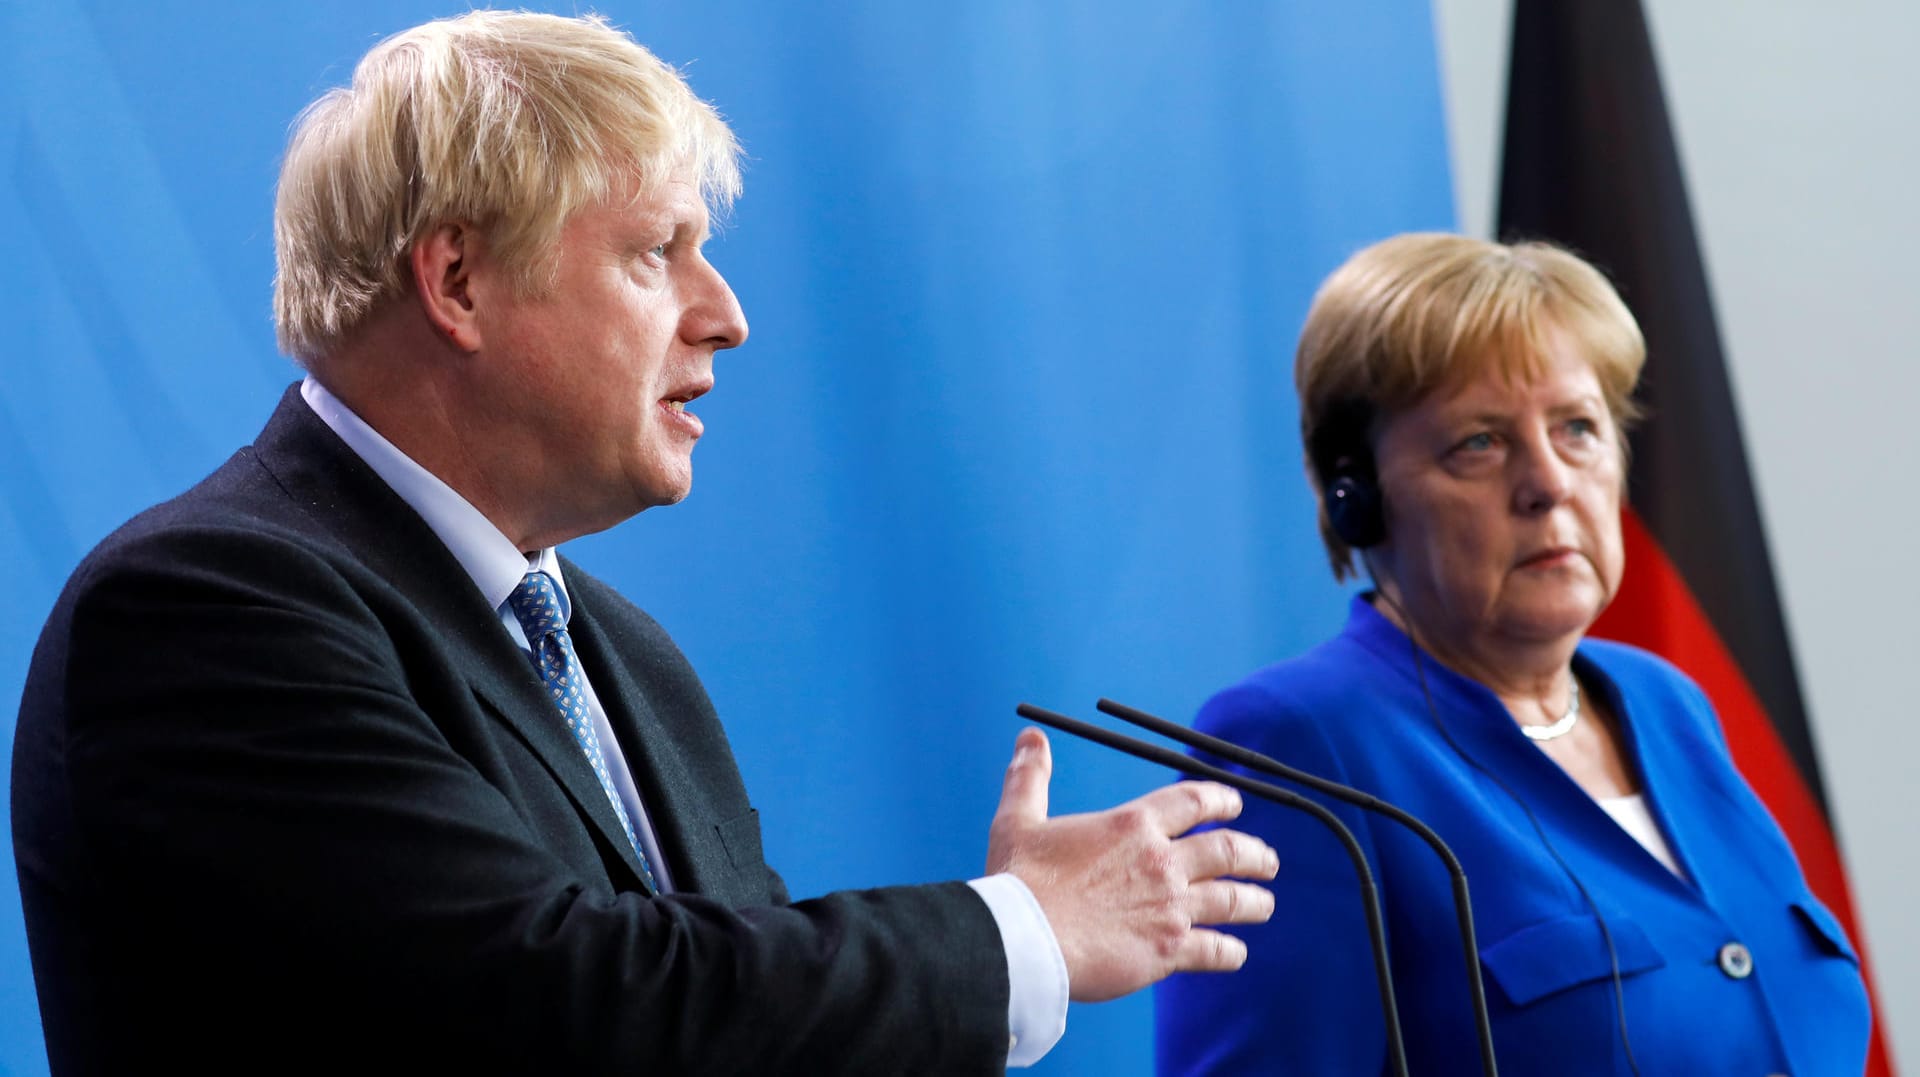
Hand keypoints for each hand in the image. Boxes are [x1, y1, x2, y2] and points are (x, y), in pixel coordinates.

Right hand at [986, 727, 1278, 1001]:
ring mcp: (1170, 907)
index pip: (1193, 801)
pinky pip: (1214, 950)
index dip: (1221, 800)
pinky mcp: (1168, 950)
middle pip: (1227, 850)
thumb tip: (1031, 737)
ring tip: (1264, 904)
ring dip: (1254, 902)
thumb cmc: (1019, 881)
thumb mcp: (1018, 819)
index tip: (1235, 805)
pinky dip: (1230, 953)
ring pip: (1232, 901)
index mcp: (1132, 825)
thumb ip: (1030, 777)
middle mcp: (1162, 862)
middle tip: (1266, 860)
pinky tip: (1236, 954)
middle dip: (1254, 854)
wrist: (1024, 939)